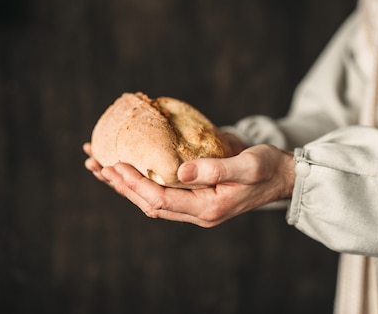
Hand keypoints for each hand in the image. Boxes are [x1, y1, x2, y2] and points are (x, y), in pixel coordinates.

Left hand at [82, 142, 294, 226]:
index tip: (113, 164)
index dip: (134, 183)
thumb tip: (180, 171)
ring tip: (101, 166)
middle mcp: (197, 214)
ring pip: (151, 201)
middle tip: (94, 163)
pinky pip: (161, 195)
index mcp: (207, 209)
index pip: (160, 199)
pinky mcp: (197, 200)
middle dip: (119, 184)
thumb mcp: (247, 165)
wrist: (282, 178)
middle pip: (148, 203)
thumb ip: (216, 169)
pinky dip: (142, 183)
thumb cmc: (267, 168)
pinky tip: (130, 171)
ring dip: (125, 185)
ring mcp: (196, 209)